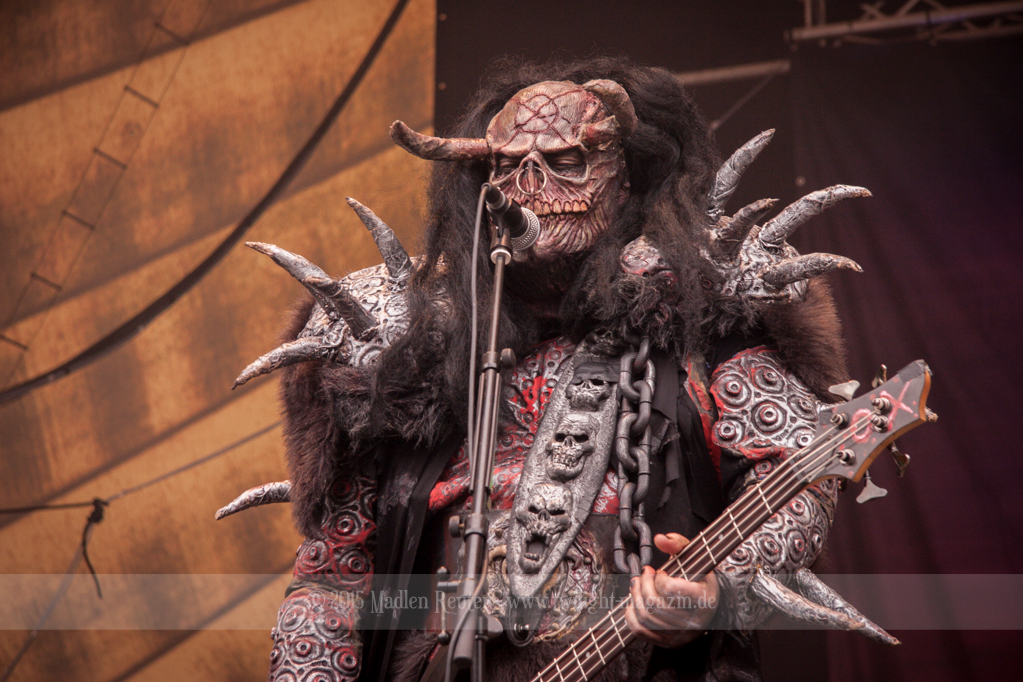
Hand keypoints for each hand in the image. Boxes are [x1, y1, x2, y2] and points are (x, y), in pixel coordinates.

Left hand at [623, 533, 718, 647]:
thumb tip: (660, 539)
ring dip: (634, 596)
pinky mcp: (667, 642)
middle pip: (655, 604)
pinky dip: (631, 615)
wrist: (707, 601)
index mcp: (704, 599)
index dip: (660, 578)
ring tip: (637, 584)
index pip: (671, 590)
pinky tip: (634, 602)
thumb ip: (677, 544)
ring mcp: (680, 635)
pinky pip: (640, 631)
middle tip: (643, 573)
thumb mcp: (694, 557)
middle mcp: (694, 622)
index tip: (661, 572)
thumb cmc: (699, 577)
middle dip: (642, 584)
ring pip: (646, 617)